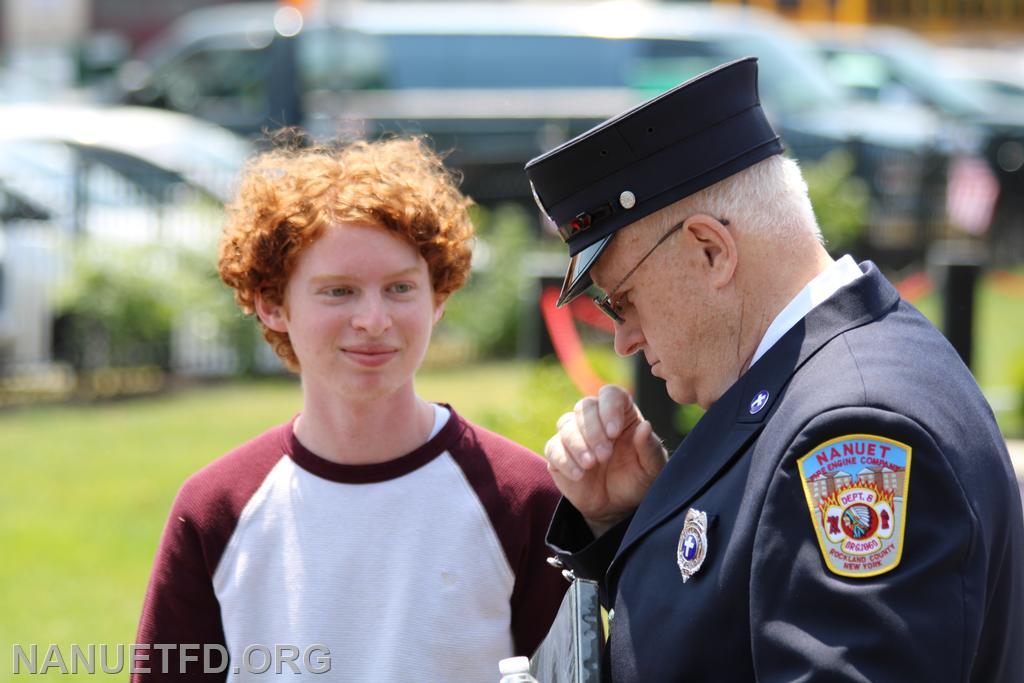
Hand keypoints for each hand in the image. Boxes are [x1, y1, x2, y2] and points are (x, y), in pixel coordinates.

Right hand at [544, 385, 667, 535]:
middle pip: (585, 406)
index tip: (614, 432)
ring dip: (578, 445)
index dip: (609, 408)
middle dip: (593, 430)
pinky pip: (553, 448)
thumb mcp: (651, 468)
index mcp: (621, 414)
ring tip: (591, 465)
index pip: (610, 395)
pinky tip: (579, 475)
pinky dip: (565, 460)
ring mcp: (574, 434)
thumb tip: (645, 427)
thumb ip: (650, 448)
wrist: (616, 506)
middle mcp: (595, 419)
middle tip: (605, 455)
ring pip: (565, 424)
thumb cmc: (636, 480)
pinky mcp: (558, 452)